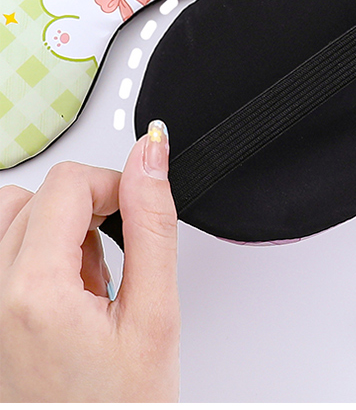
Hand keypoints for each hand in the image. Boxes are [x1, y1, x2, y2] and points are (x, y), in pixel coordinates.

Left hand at [0, 121, 178, 401]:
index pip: (69, 182)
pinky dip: (37, 249)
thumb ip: (153, 223)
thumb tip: (151, 157)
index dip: (116, 184)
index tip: (138, 211)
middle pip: (38, 193)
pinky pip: (1, 248)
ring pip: (12, 214)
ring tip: (91, 274)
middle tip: (119, 249)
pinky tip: (67, 286)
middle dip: (89, 207)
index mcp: (34, 292)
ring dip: (58, 225)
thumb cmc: (119, 407)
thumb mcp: (155, 313)